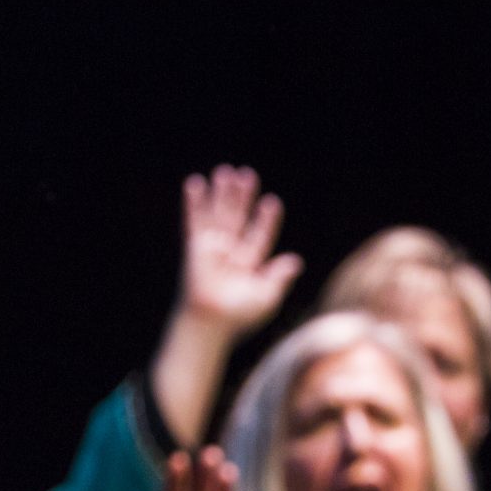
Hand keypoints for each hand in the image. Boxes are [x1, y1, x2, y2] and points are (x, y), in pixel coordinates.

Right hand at [175, 165, 302, 338]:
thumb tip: (296, 260)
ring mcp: (212, 247)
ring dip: (221, 193)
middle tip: (247, 175)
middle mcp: (231, 252)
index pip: (259, 235)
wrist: (212, 319)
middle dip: (242, 197)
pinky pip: (194, 220)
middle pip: (238, 218)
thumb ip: (279, 278)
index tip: (272, 202)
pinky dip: (194, 202)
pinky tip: (194, 182)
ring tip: (225, 171)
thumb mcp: (267, 297)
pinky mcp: (195, 246)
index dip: (265, 219)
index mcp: (249, 264)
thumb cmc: (239, 315)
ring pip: (218, 214)